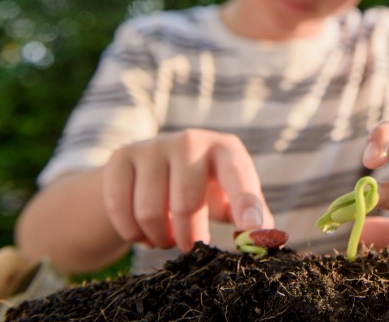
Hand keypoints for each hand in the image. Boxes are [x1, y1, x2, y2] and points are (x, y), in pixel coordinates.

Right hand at [102, 129, 271, 251]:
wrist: (154, 168)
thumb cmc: (206, 187)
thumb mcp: (231, 196)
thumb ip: (254, 216)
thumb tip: (269, 239)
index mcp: (225, 149)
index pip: (238, 178)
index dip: (245, 206)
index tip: (251, 231)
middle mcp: (191, 141)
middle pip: (186, 202)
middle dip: (189, 237)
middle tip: (191, 247)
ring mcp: (153, 146)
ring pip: (149, 211)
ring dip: (159, 238)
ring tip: (167, 239)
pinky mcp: (121, 156)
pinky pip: (120, 209)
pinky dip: (132, 233)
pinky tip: (143, 233)